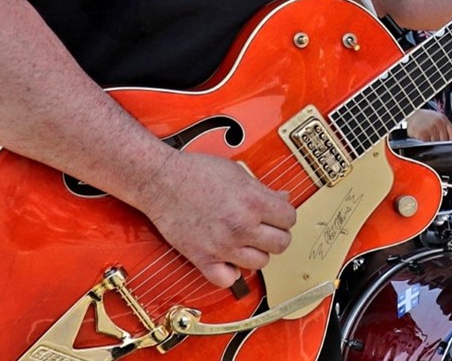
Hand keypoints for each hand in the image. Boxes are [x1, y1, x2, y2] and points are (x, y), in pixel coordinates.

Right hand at [136, 151, 296, 287]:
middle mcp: (240, 226)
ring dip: (257, 253)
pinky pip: (226, 280)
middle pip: (280, 244)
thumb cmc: (196, 173)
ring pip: (260, 263)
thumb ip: (264, 190)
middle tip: (266, 229)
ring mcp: (222, 245)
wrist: (162, 181)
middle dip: (276, 235)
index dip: (285, 215)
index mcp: (253, 202)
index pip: (289, 219)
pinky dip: (231, 273)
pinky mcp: (202, 258)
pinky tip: (230, 260)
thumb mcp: (239, 173)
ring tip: (247, 242)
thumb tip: (283, 199)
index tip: (278, 215)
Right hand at [406, 108, 451, 141]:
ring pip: (436, 143)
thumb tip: (451, 141)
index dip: (451, 141)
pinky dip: (425, 144)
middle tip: (435, 142)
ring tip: (427, 138)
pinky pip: (427, 144)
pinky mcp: (422, 134)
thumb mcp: (437, 118)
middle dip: (440, 143)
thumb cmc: (425, 118)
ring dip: (432, 144)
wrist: (411, 113)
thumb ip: (444, 128)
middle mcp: (438, 123)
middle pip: (444, 140)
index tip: (449, 145)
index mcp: (443, 119)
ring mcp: (430, 128)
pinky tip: (422, 139)